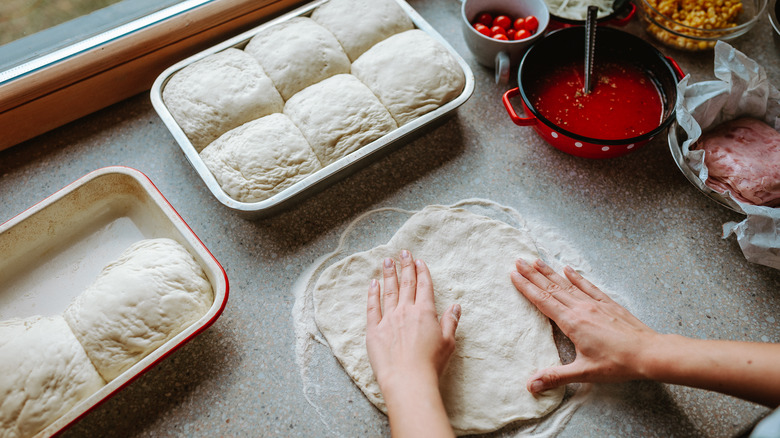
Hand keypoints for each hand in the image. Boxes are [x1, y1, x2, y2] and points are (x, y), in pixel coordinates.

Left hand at [366, 250, 459, 437]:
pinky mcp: (374, 330)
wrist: (408, 380)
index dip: (422, 272)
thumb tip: (456, 306)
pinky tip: (373, 283)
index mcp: (425, 312)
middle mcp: (406, 311)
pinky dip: (373, 294)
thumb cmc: (431, 364)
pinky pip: (372, 308)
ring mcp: (389, 319)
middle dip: (404, 266)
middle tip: (402, 252)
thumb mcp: (448, 343)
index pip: (424, 286)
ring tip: (386, 260)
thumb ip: (450, 322)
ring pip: (388, 291)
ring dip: (388, 274)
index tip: (419, 261)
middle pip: (406, 284)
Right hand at [510, 259, 659, 393]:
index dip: (526, 288)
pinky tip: (568, 269)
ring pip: (567, 284)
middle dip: (533, 274)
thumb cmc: (618, 363)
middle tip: (518, 261)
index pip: (543, 301)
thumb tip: (530, 385)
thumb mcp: (584, 372)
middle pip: (551, 288)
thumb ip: (555, 377)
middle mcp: (581, 308)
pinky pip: (588, 287)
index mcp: (572, 323)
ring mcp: (595, 304)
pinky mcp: (608, 304)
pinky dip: (577, 277)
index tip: (513, 275)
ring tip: (537, 261)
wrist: (649, 353)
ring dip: (550, 272)